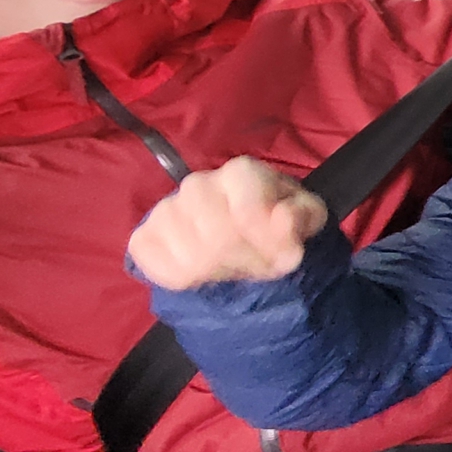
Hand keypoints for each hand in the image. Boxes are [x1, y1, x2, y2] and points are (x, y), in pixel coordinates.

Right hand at [128, 157, 329, 290]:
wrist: (243, 240)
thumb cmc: (278, 223)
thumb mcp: (307, 217)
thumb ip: (302, 215)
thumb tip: (283, 218)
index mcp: (241, 172)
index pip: (248, 214)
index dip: (269, 243)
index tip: (286, 256)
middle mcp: (198, 184)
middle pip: (219, 238)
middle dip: (249, 262)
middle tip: (261, 266)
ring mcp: (166, 210)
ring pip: (192, 257)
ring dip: (222, 272)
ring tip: (236, 267)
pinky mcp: (144, 238)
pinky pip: (158, 268)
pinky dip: (184, 279)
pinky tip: (203, 273)